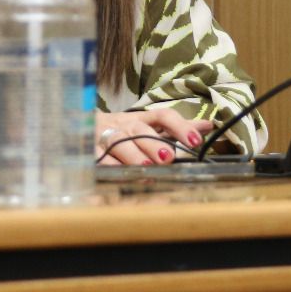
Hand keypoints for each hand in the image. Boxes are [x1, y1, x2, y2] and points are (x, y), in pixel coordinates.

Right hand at [95, 109, 215, 165]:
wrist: (81, 126)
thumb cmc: (123, 130)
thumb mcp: (149, 126)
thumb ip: (177, 128)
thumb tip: (209, 126)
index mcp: (142, 119)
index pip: (164, 116)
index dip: (181, 126)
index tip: (196, 141)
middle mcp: (125, 125)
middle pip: (141, 131)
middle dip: (155, 143)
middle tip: (168, 157)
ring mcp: (105, 136)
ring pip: (119, 142)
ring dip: (133, 155)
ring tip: (145, 166)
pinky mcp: (89, 149)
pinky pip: (98, 157)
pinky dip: (109, 166)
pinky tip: (118, 175)